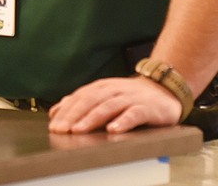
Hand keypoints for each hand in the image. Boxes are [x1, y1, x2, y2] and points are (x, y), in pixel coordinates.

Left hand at [48, 75, 182, 134]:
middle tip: (62, 130)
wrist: (164, 90)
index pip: (80, 97)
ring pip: (109, 106)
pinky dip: (123, 121)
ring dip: (92, 118)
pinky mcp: (146, 108)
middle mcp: (115, 90)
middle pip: (91, 100)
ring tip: (79, 130)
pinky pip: (134, 114)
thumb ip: (82, 102)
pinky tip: (113, 129)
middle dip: (74, 115)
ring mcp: (130, 98)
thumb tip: (56, 111)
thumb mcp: (105, 95)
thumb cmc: (130, 97)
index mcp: (102, 87)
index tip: (54, 125)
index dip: (66, 110)